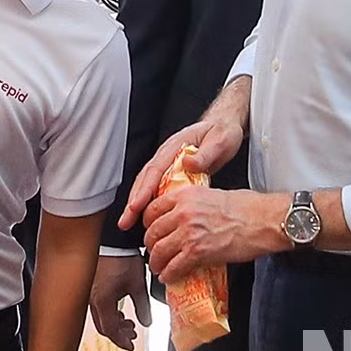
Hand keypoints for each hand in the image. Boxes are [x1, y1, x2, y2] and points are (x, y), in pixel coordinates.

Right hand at [89, 253, 152, 350]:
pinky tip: (117, 306)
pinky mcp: (89, 284)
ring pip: (99, 316)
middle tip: (132, 334)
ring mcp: (88, 292)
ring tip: (128, 320)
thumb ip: (143, 308)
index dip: (122, 341)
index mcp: (102, 302)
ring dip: (114, 322)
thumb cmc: (121, 258)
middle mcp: (91, 299)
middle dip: (119, 333)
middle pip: (103, 326)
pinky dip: (108, 311)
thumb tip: (146, 323)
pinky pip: (96, 305)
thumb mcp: (137, 285)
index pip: (110, 331)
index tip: (131, 345)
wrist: (111, 240)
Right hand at [117, 113, 245, 232]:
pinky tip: (147, 217)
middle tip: (125, 220)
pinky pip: (157, 189)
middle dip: (133, 201)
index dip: (144, 190)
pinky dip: (149, 203)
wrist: (224, 128)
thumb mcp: (218, 141)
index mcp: (174, 147)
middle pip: (144, 180)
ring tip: (128, 222)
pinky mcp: (173, 173)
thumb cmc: (221, 133)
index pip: (154, 170)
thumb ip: (204, 154)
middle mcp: (167, 156)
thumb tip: (188, 163)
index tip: (136, 206)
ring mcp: (168, 165)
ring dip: (136, 204)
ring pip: (147, 186)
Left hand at [143, 186, 284, 283]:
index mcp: (185, 195)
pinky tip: (169, 276)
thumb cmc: (246, 207)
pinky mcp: (198, 252)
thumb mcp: (211, 194)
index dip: (148, 224)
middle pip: (153, 232)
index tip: (151, 231)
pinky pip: (174, 266)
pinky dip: (169, 274)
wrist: (264, 220)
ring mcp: (189, 233)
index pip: (152, 209)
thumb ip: (192, 203)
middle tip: (154, 252)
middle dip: (151, 245)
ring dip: (157, 262)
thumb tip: (182, 215)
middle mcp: (183, 212)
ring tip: (159, 267)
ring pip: (160, 251)